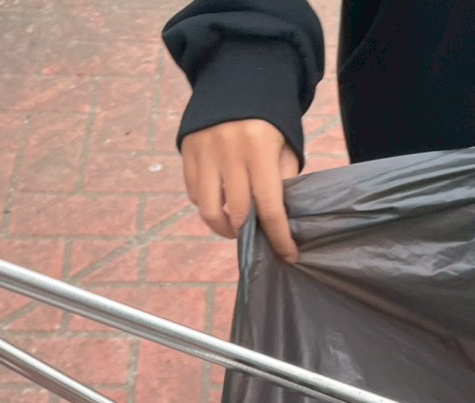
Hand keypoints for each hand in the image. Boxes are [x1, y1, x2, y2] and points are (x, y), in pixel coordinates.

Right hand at [182, 120, 300, 261]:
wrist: (235, 76)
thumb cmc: (268, 118)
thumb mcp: (286, 144)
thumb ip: (283, 180)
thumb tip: (279, 219)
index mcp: (259, 150)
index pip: (269, 208)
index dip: (279, 238)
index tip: (287, 255)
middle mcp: (229, 152)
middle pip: (237, 214)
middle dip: (249, 233)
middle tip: (257, 234)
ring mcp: (204, 152)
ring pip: (208, 210)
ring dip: (223, 227)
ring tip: (233, 225)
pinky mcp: (187, 151)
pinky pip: (193, 194)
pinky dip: (206, 205)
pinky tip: (218, 200)